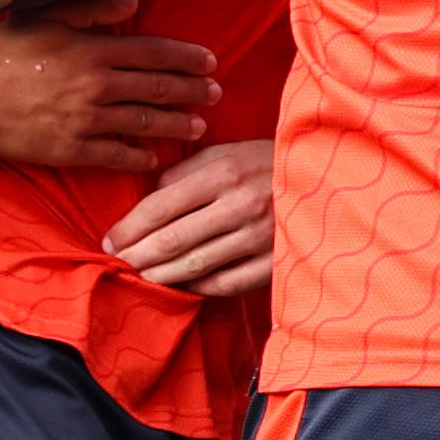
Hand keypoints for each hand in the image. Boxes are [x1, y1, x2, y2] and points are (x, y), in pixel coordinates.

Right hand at [0, 6, 216, 170]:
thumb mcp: (44, 17)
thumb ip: (91, 8)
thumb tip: (133, 3)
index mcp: (92, 50)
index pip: (153, 52)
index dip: (186, 58)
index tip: (210, 62)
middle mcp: (96, 85)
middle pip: (157, 88)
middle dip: (192, 91)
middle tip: (216, 94)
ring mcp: (85, 120)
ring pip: (143, 123)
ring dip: (175, 126)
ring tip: (198, 128)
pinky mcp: (69, 149)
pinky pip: (113, 156)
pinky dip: (137, 158)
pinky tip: (153, 160)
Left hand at [106, 139, 275, 299]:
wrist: (330, 179)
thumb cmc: (270, 162)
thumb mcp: (229, 152)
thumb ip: (187, 171)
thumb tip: (148, 196)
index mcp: (224, 173)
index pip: (160, 206)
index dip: (128, 227)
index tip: (109, 240)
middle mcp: (240, 206)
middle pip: (171, 241)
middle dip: (136, 256)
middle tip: (115, 265)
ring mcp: (259, 238)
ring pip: (194, 266)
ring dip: (160, 276)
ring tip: (138, 279)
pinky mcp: (274, 262)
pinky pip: (226, 283)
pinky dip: (199, 288)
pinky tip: (182, 286)